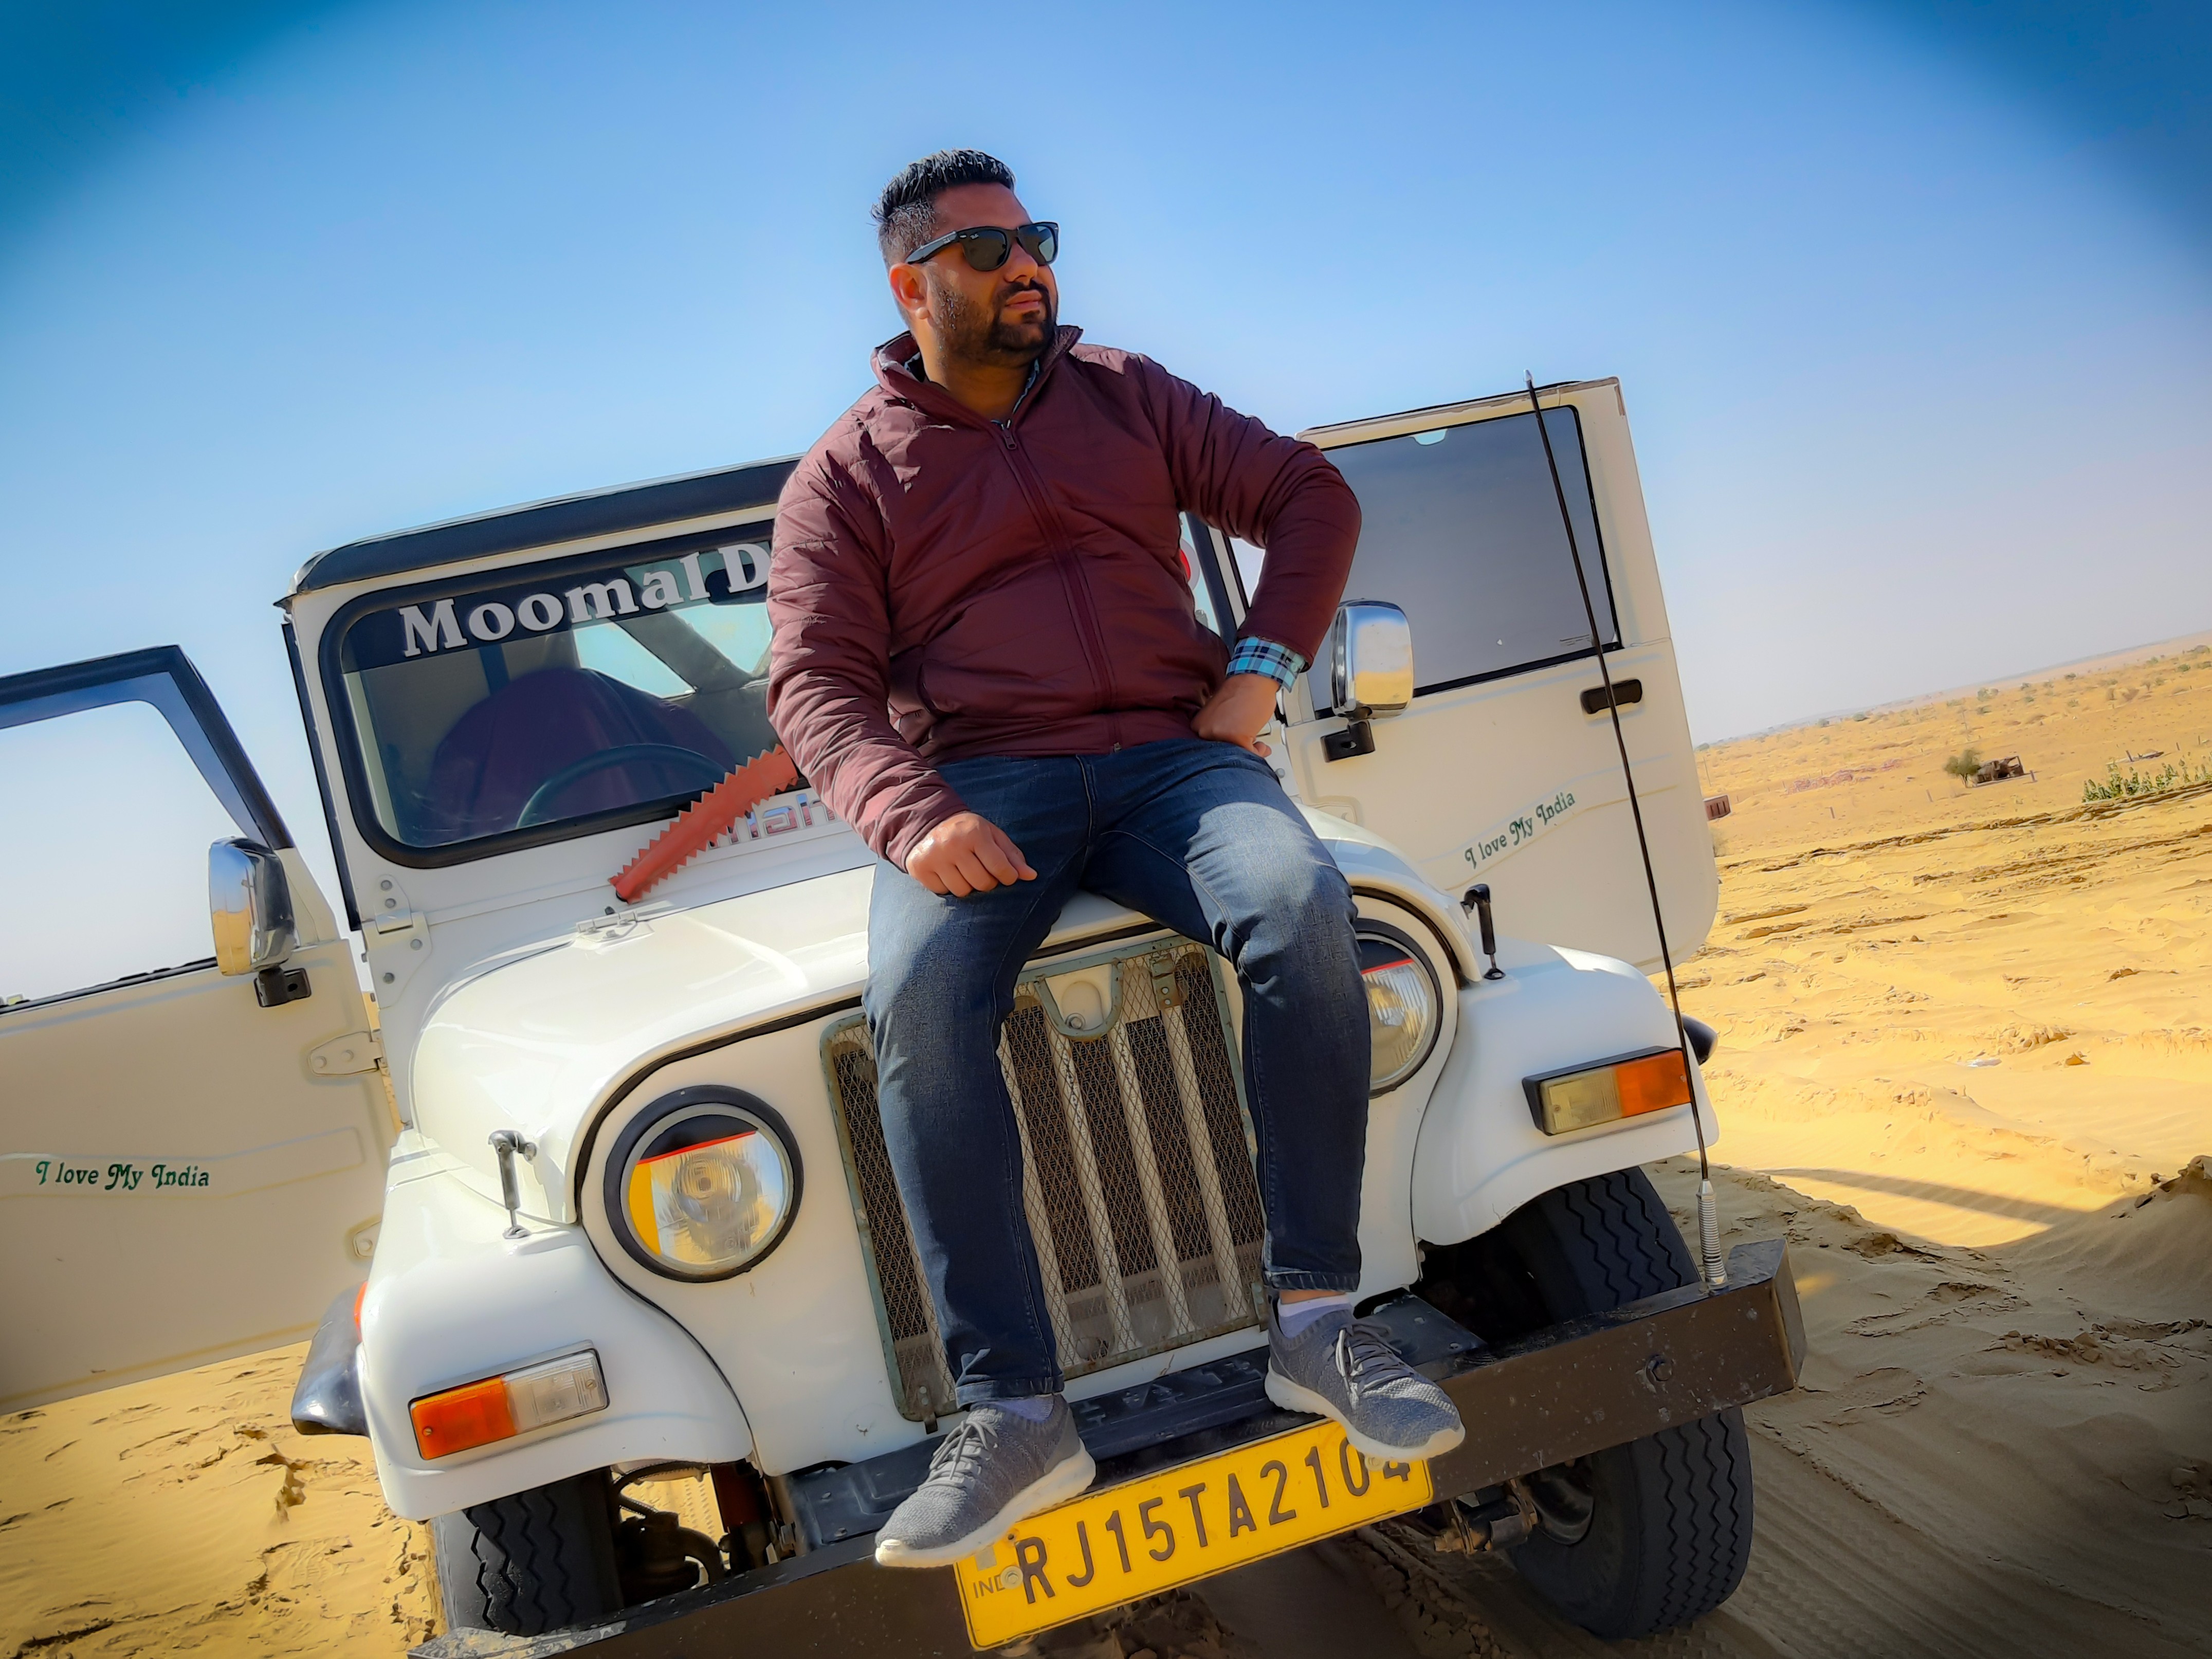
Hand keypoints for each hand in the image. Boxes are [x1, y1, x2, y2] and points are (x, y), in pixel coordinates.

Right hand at [904, 811, 1037, 897]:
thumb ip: (1012, 856)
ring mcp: (934, 857)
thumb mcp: (993, 836)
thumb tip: (1031, 876)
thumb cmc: (969, 831)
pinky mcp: (920, 868)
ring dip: (968, 885)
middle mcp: (952, 844)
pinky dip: (948, 886)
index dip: (1008, 877)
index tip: (1006, 875)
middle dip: (988, 882)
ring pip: (962, 891)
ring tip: (964, 870)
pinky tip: (948, 872)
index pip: (1000, 868)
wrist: (930, 822)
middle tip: (982, 870)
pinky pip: (943, 892)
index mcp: (975, 833)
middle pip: (982, 883)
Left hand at [1192, 672, 1278, 755]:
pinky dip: (1258, 752)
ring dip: (1250, 752)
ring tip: (1256, 744)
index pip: (1211, 749)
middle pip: (1224, 753)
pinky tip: (1261, 746)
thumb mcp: (1220, 714)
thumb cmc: (1240, 692)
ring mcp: (1218, 734)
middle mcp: (1204, 730)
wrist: (1253, 679)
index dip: (1229, 748)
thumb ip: (1220, 731)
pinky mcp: (1235, 737)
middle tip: (1250, 744)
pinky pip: (1249, 754)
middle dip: (1239, 750)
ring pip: (1236, 755)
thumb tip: (1230, 747)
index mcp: (1198, 725)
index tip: (1237, 746)